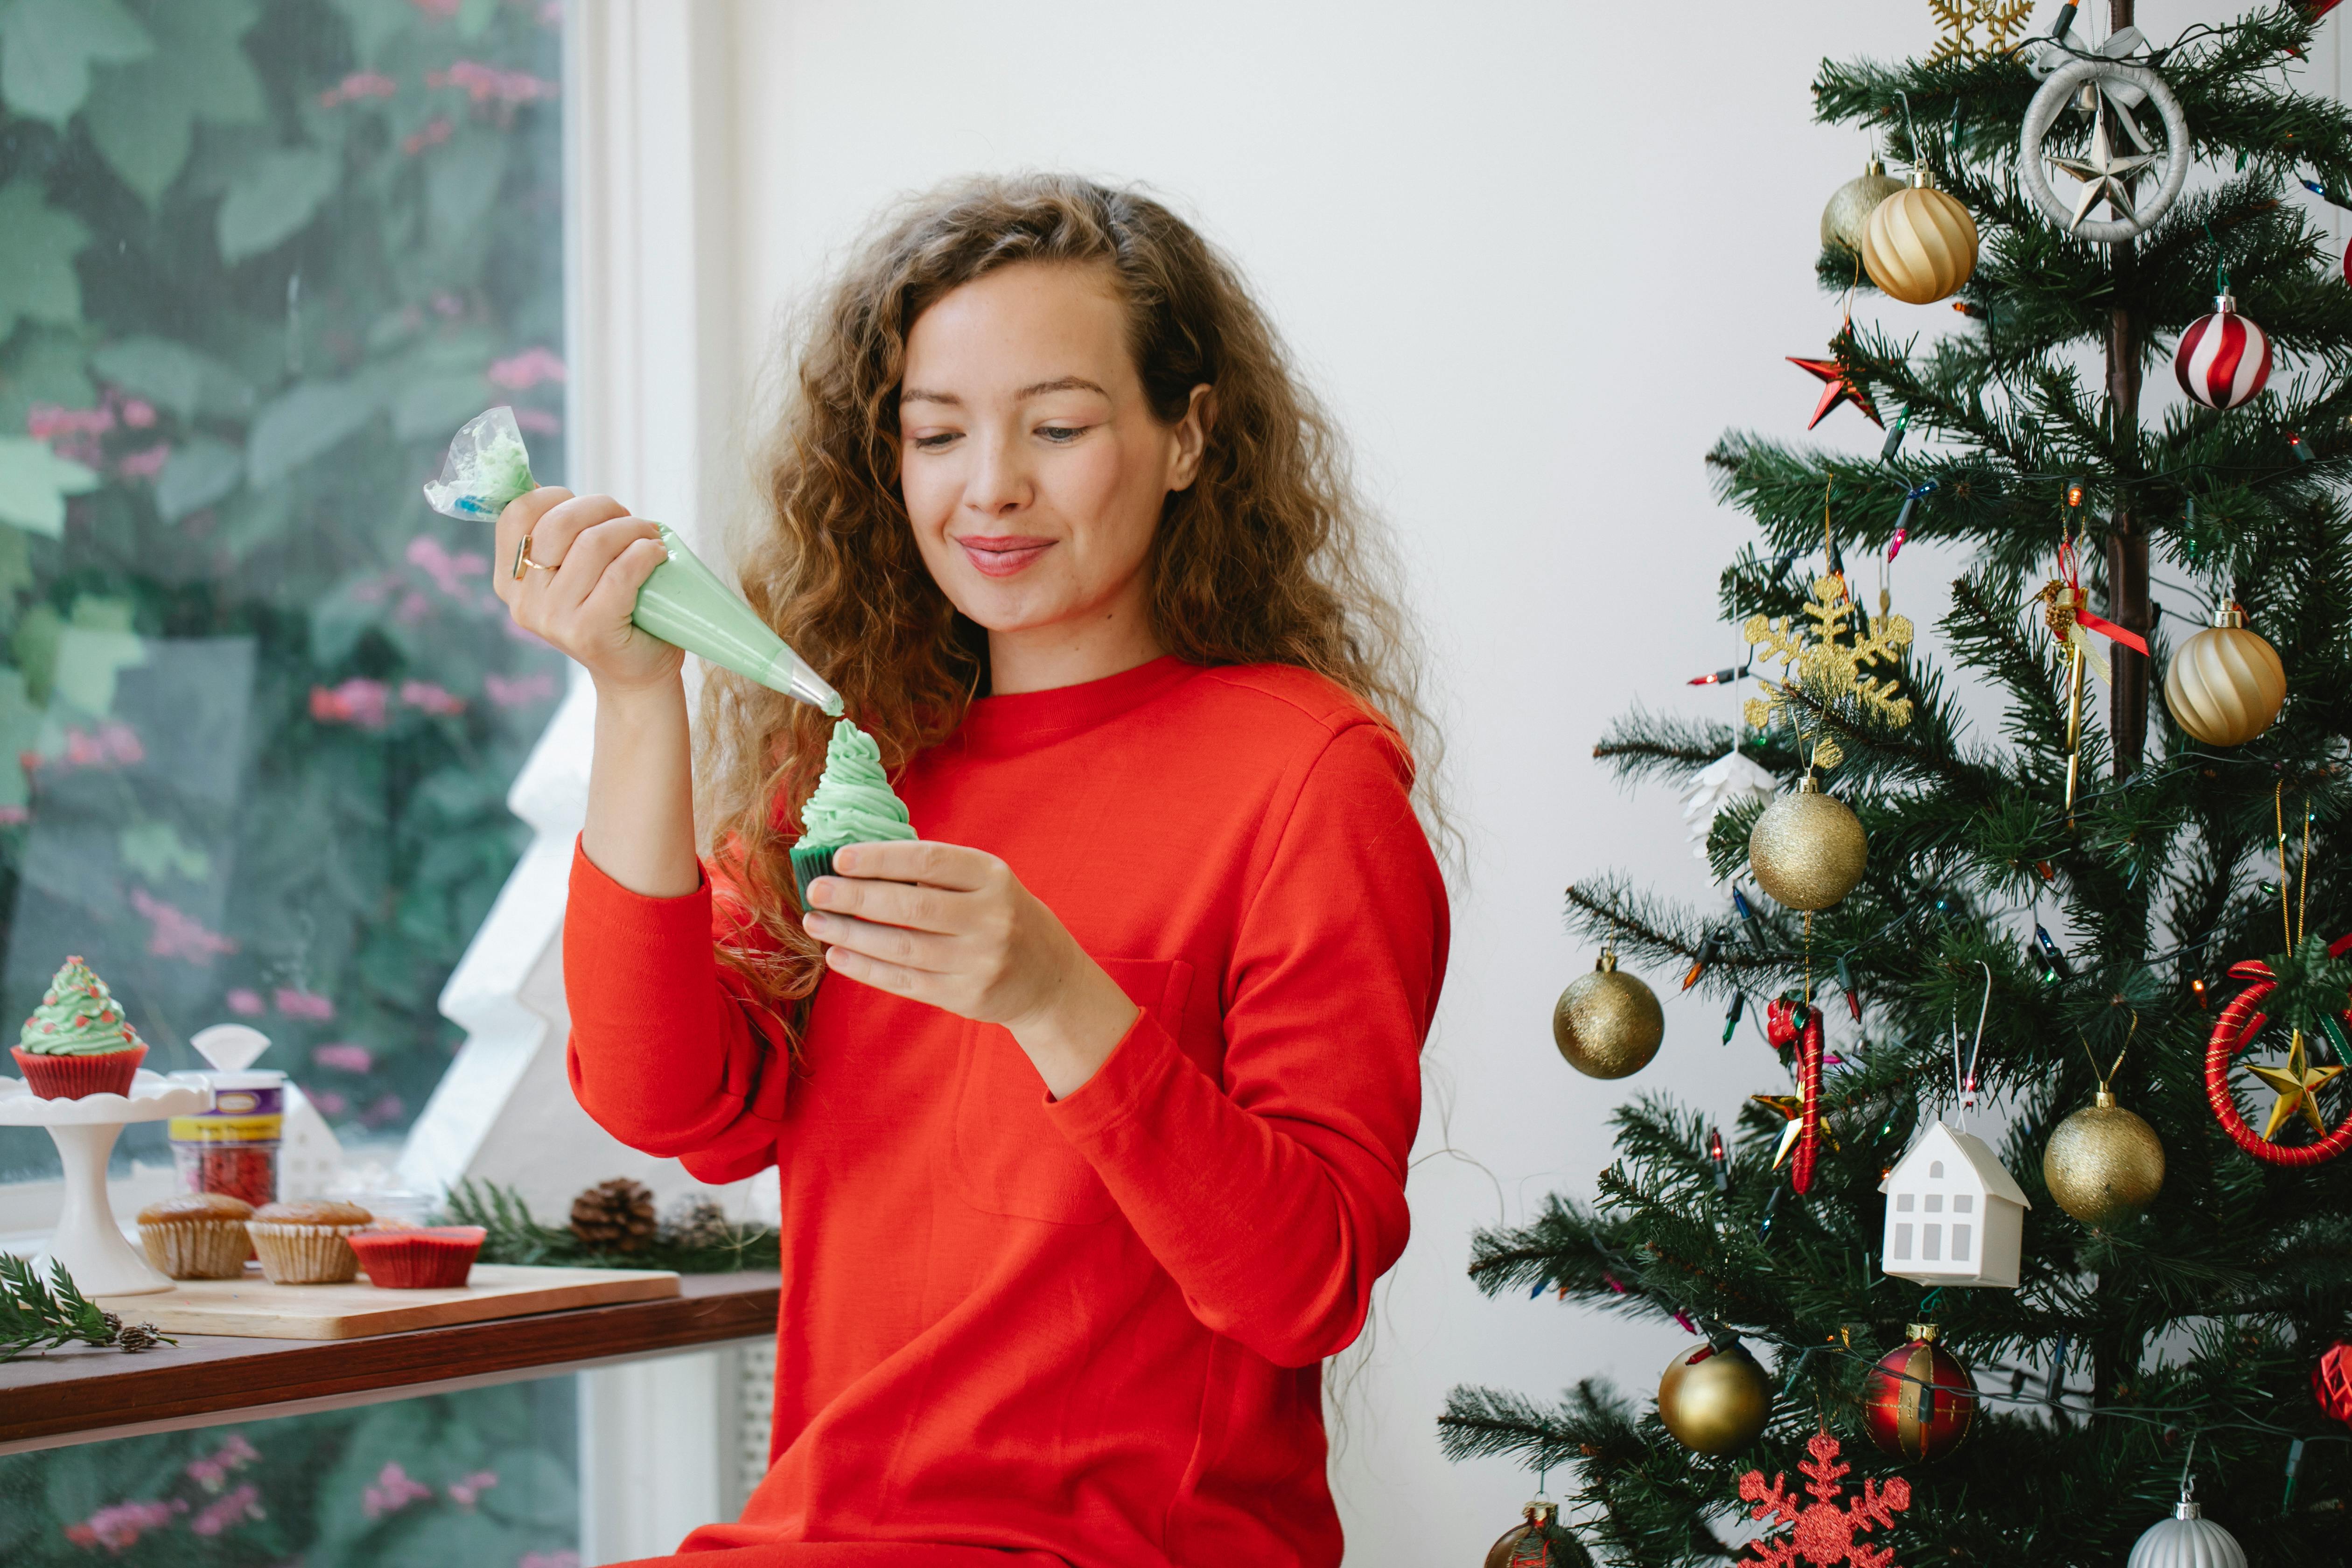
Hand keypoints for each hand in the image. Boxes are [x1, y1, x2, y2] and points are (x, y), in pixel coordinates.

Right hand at [491, 487, 682, 695]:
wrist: (634, 675)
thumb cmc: (611, 613)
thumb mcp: (572, 574)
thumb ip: (557, 539)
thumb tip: (542, 485)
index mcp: (511, 580)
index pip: (517, 513)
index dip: (556, 495)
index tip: (589, 508)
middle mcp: (525, 601)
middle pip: (559, 523)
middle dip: (603, 508)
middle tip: (630, 522)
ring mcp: (554, 619)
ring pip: (593, 543)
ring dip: (632, 529)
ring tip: (650, 538)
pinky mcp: (589, 632)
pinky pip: (620, 573)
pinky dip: (645, 553)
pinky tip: (657, 554)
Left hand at [803, 840, 1139, 1097]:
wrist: (1048, 976)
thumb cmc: (1000, 915)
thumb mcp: (984, 882)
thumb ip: (934, 872)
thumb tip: (858, 862)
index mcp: (993, 877)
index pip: (929, 862)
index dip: (880, 859)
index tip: (839, 859)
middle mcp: (990, 918)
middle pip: (912, 907)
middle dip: (856, 897)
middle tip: (816, 890)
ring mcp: (979, 961)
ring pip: (902, 947)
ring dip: (851, 934)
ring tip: (816, 922)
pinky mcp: (966, 996)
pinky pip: (905, 981)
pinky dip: (866, 968)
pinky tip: (838, 955)